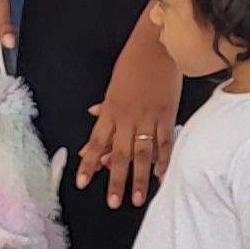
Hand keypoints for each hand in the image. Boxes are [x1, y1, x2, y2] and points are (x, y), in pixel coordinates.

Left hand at [75, 37, 184, 210]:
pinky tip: (163, 177)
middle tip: (113, 202)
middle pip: (118, 154)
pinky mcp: (167, 115)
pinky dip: (164, 161)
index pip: (96, 142)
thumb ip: (106, 105)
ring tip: (138, 199)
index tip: (82, 182)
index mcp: (110, 110)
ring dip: (139, 178)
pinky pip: (165, 143)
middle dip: (114, 180)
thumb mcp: (113, 84)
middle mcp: (126, 118)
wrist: (157, 46)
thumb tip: (93, 115)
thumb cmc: (133, 62)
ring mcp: (148, 118)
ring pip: (141, 154)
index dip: (88, 164)